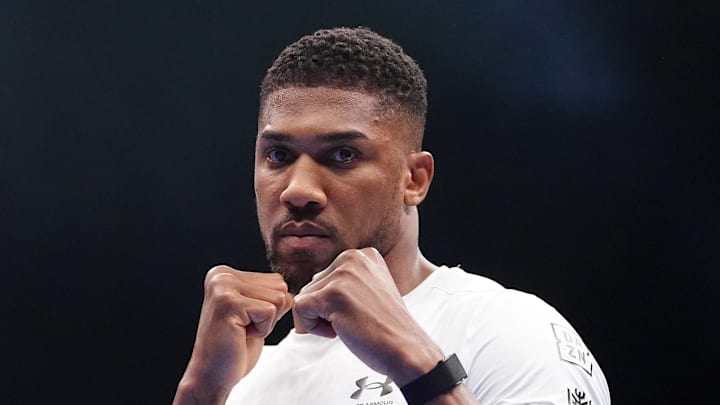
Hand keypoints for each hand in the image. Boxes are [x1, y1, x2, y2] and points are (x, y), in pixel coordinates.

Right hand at [174, 266, 292, 403]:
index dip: (269, 307)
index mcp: (226, 273)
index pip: (276, 280)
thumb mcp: (257, 313)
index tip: (245, 320)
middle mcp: (221, 275)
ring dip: (266, 322)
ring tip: (241, 331)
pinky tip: (240, 336)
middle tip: (243, 328)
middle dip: (269, 313)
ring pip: (278, 298)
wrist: (211, 376)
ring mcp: (223, 287)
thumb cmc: (234, 347)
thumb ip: (271, 295)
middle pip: (279, 286)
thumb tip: (293, 292)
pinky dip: (262, 330)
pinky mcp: (229, 303)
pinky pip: (270, 311)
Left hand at [292, 248, 443, 386]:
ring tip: (349, 325)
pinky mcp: (332, 294)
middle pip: (313, 285)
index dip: (335, 302)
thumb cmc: (387, 327)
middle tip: (355, 321)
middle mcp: (353, 257)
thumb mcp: (370, 290)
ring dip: (320, 319)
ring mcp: (342, 274)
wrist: (405, 349)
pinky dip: (312, 327)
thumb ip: (346, 280)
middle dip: (325, 310)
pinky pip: (300, 309)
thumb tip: (312, 282)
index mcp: (364, 255)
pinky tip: (339, 331)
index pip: (326, 277)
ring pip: (305, 297)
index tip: (360, 312)